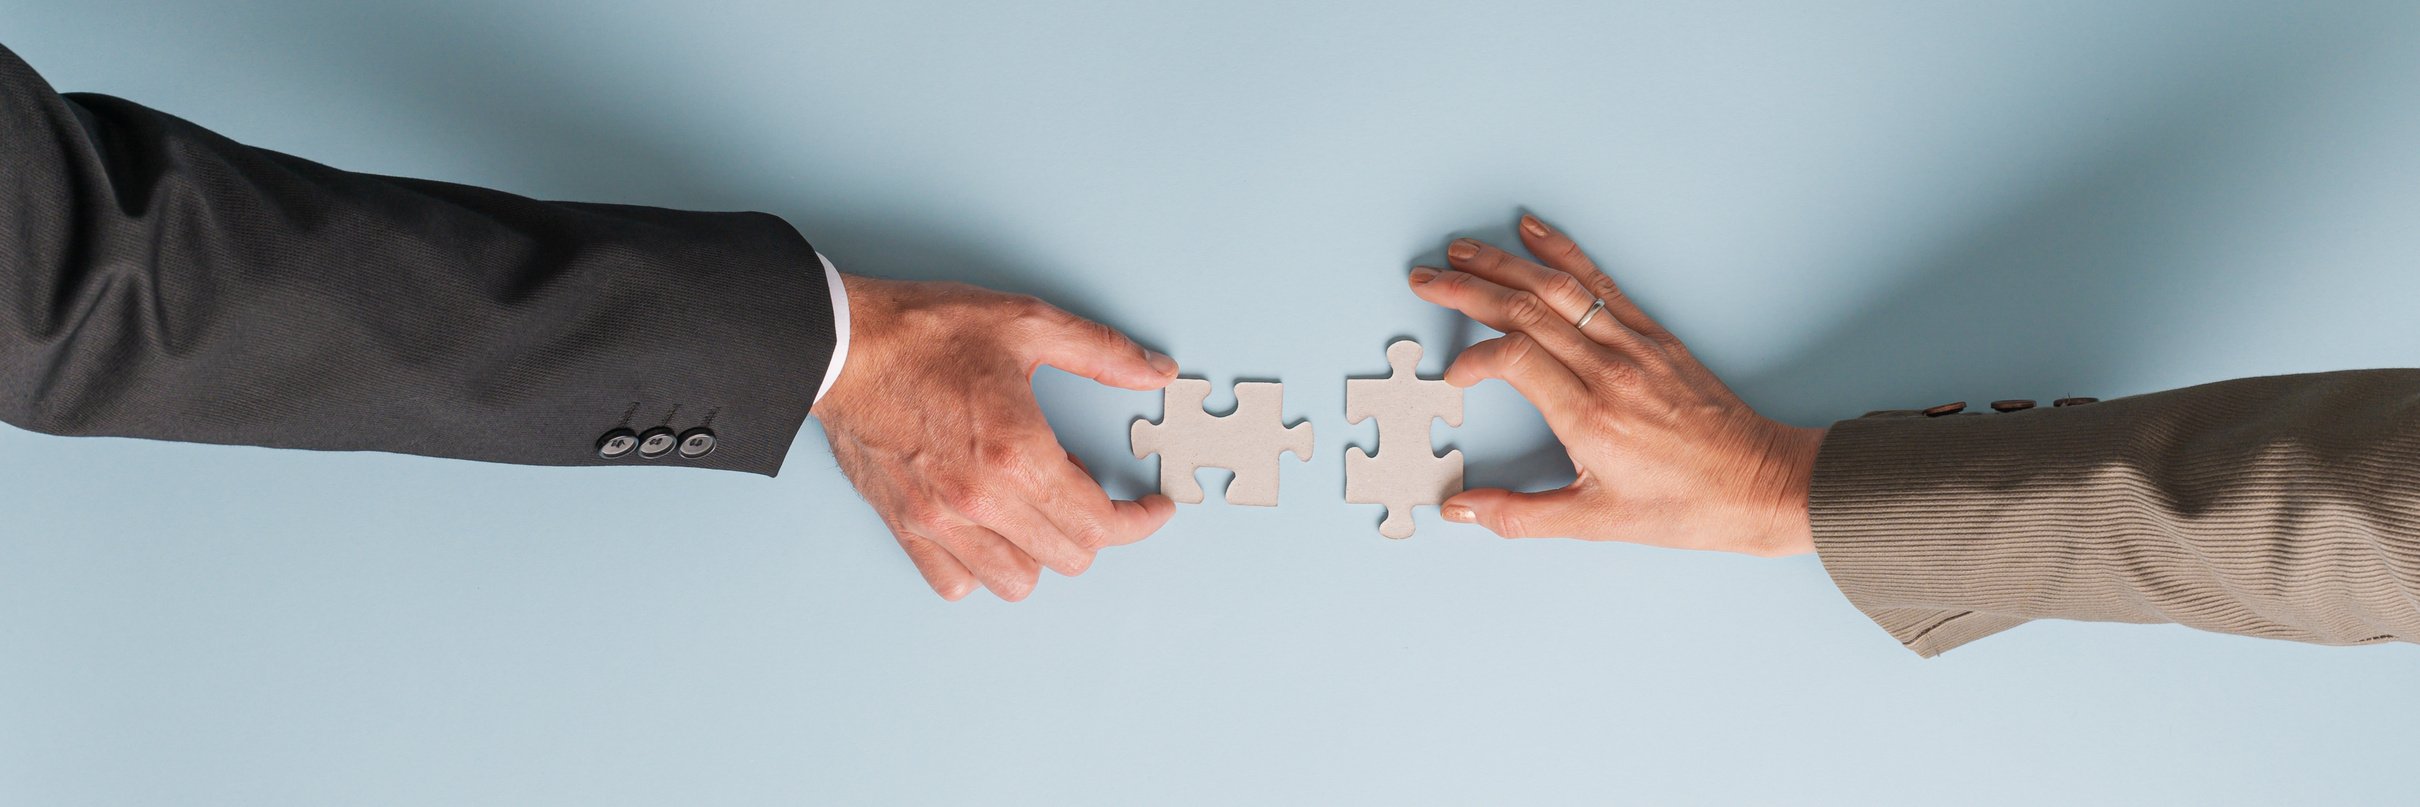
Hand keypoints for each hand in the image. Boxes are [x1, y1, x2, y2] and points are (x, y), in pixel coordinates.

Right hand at [814, 274, 1179, 599]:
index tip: (1153, 509)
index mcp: (1019, 453)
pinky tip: (987, 529)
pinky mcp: (905, 526)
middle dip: (1095, 528)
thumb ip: (1101, 352)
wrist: (840, 345)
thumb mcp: (1027, 323)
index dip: (1140, 521)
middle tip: (1086, 486)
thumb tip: (1155, 369)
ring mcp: (939, 521)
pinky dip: (980, 568)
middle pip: (1069, 557)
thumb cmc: (925, 332)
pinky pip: (955, 583)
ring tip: (1035, 508)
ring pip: (1016, 582)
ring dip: (1040, 553)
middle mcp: (981, 499)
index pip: (1101, 524)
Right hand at [1407, 214, 1824, 556]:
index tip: (1455, 377)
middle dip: (1468, 288)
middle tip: (1425, 278)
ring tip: (1462, 249)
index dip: (1473, 360)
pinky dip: (1565, 255)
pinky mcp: (1656, 336)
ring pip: (1560, 289)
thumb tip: (1460, 510)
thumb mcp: (1598, 524)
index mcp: (1590, 416)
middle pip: (1527, 311)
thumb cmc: (1687, 508)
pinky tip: (1535, 233)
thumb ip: (1520, 515)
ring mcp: (1635, 347)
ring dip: (1505, 263)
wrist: (1763, 484)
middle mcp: (1610, 371)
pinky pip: (1603, 284)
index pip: (1514, 360)